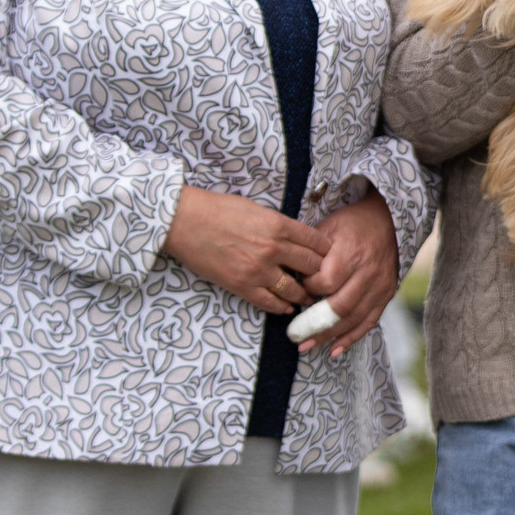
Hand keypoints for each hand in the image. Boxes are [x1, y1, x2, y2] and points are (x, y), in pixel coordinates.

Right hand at [161, 185, 326, 317]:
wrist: (185, 221)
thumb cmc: (217, 209)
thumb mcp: (256, 208)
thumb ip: (278, 224)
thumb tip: (294, 238)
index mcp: (278, 225)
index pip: (317, 242)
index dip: (327, 251)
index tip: (330, 257)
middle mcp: (273, 249)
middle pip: (312, 267)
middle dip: (320, 274)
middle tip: (324, 280)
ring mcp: (258, 270)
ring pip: (295, 289)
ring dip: (303, 294)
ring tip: (307, 297)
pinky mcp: (242, 286)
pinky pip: (271, 303)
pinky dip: (282, 306)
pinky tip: (287, 306)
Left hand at [302, 191, 398, 357]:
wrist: (387, 220)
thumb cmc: (351, 223)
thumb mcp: (328, 227)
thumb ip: (311, 251)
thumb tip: (291, 275)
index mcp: (350, 254)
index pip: (326, 282)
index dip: (309, 288)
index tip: (298, 287)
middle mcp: (367, 272)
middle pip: (339, 306)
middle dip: (314, 324)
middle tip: (294, 335)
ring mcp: (379, 286)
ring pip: (353, 318)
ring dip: (329, 336)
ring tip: (307, 346)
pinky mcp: (386, 294)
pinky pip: (369, 322)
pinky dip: (352, 338)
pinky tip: (335, 350)